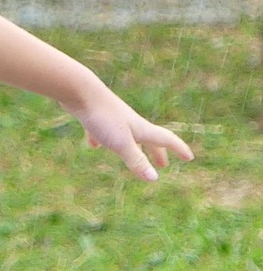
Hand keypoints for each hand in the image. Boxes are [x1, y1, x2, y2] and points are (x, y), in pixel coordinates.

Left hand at [74, 84, 193, 181]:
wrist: (81, 92)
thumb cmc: (104, 118)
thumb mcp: (121, 144)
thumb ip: (137, 160)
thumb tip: (154, 179)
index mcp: (140, 129)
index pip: (166, 139)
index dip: (179, 148)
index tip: (190, 157)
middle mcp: (130, 123)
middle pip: (148, 139)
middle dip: (157, 152)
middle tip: (163, 165)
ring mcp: (113, 119)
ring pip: (127, 136)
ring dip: (134, 148)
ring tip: (133, 155)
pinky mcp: (96, 118)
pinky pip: (101, 132)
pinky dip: (101, 140)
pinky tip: (93, 145)